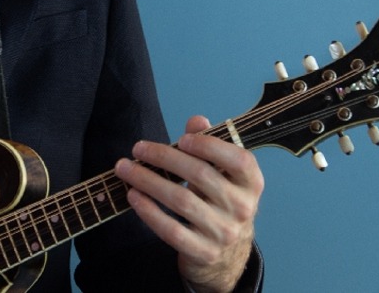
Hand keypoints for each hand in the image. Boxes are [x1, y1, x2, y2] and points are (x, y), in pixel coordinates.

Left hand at [115, 116, 262, 292]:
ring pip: (181, 201)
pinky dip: (149, 211)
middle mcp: (242, 208)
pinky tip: (134, 196)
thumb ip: (211, 146)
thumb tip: (196, 121)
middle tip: (139, 149)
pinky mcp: (203, 252)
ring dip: (149, 181)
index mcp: (252, 184)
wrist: (228, 256)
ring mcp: (223, 232)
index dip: (210, 146)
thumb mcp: (223, 176)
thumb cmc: (222, 204)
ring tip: (126, 169)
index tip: (181, 138)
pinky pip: (171, 229)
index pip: (238, 159)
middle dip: (165, 158)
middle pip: (201, 176)